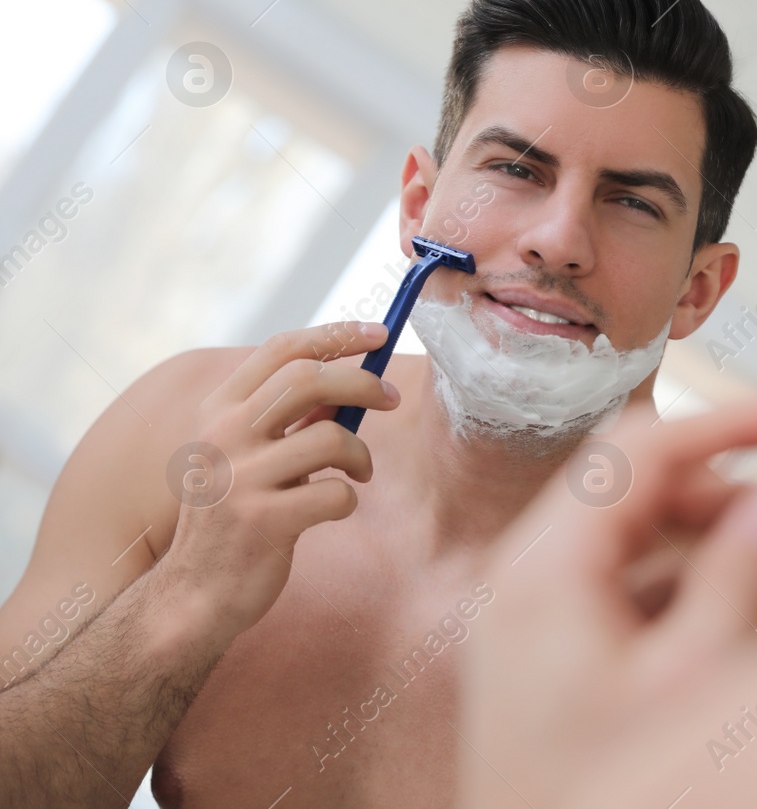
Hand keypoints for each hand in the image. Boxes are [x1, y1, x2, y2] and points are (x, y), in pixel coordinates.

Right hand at [157, 322, 397, 641]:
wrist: (194, 595)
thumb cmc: (237, 517)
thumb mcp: (250, 456)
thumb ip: (290, 419)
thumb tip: (351, 382)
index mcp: (218, 411)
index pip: (280, 350)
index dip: (335, 335)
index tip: (377, 333)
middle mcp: (222, 436)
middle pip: (308, 380)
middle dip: (363, 383)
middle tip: (392, 400)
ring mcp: (239, 479)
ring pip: (332, 437)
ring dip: (360, 455)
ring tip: (356, 473)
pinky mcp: (262, 521)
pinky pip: (336, 493)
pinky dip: (347, 499)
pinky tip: (332, 509)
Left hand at [460, 398, 756, 808]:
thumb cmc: (596, 794)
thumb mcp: (688, 686)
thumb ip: (742, 581)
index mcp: (546, 568)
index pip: (645, 447)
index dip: (735, 422)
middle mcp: (530, 574)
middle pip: (646, 488)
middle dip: (736, 495)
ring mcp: (536, 610)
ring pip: (643, 534)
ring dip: (719, 544)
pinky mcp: (550, 645)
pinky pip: (630, 583)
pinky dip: (689, 585)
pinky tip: (734, 626)